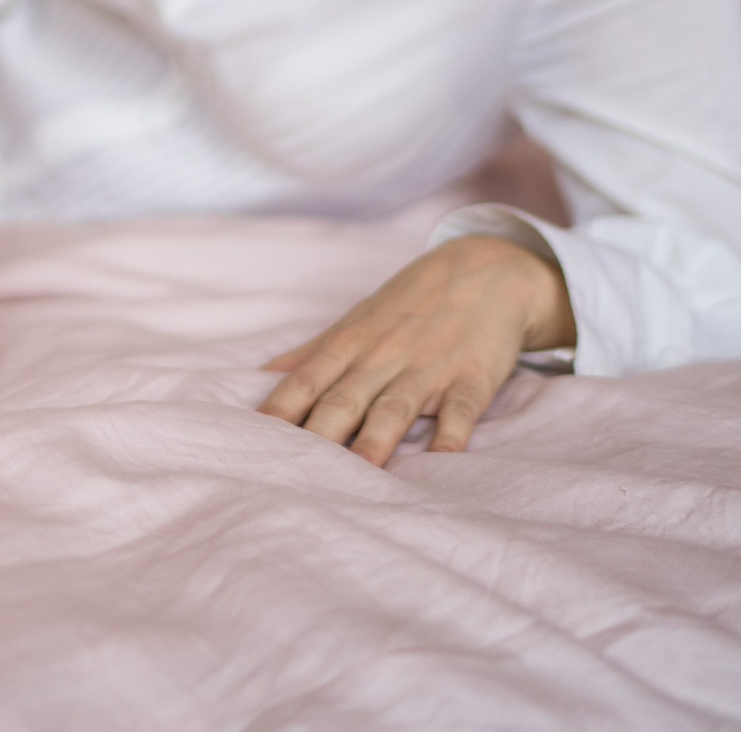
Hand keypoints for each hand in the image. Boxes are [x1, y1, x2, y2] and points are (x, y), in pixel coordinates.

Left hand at [258, 234, 574, 467]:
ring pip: (394, 407)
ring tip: (359, 470)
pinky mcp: (471, 378)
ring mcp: (428, 367)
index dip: (280, 411)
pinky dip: (451, 436)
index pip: (306, 381)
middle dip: (319, 434)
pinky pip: (460, 412)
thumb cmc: (411, 302)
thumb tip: (266, 373)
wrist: (485, 270)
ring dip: (376, 438)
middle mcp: (383, 357)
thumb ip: (314, 351)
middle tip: (296, 470)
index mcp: (350, 344)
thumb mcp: (358, 320)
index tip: (254, 440)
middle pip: (343, 399)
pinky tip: (441, 462)